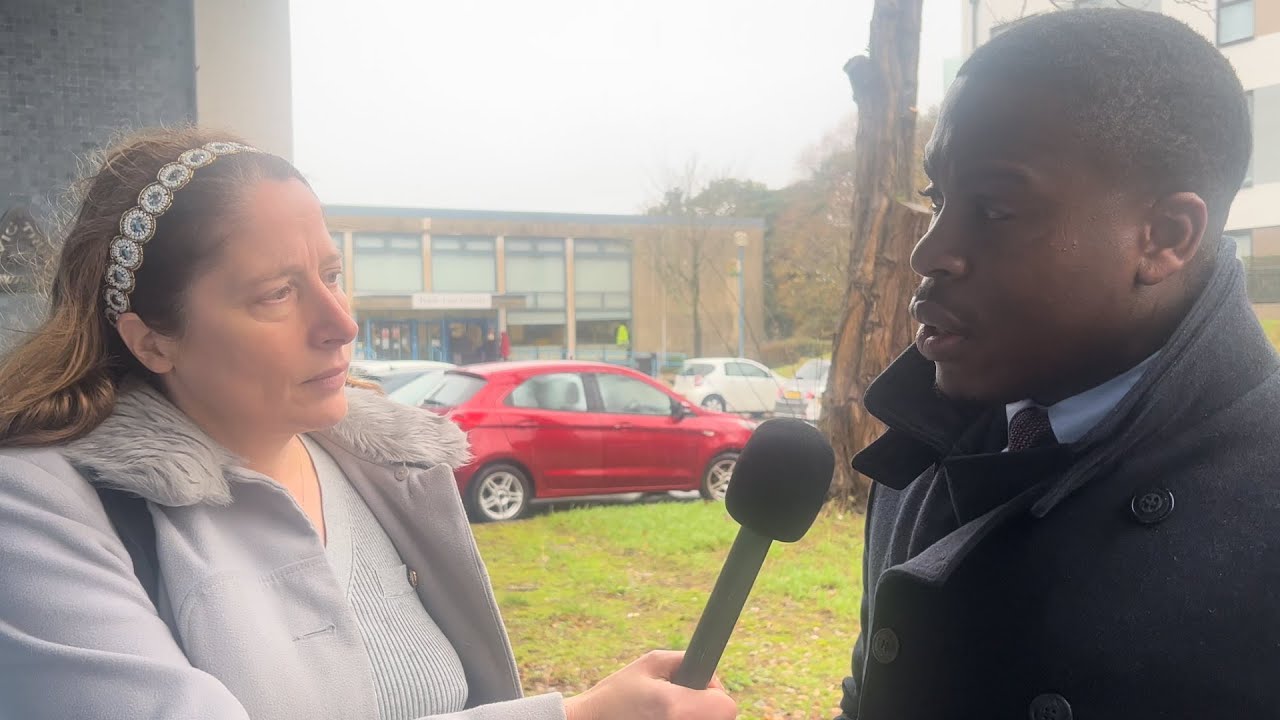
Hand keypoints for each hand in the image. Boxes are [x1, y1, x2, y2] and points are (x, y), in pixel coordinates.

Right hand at [564, 650, 736, 719]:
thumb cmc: (616, 695)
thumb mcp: (649, 665)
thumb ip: (682, 662)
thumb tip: (706, 673)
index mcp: (677, 708)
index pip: (726, 705)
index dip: (715, 693)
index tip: (697, 690)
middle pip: (721, 718)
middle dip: (706, 708)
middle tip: (678, 704)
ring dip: (696, 718)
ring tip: (666, 715)